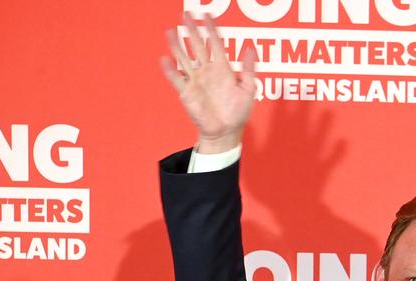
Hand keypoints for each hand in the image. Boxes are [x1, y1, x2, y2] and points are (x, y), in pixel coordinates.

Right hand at [161, 13, 258, 153]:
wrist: (227, 132)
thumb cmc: (238, 113)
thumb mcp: (248, 90)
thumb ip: (248, 70)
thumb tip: (250, 49)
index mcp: (223, 69)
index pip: (215, 44)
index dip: (211, 29)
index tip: (207, 15)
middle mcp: (207, 72)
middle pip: (197, 46)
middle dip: (192, 30)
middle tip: (186, 14)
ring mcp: (196, 81)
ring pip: (184, 59)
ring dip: (177, 45)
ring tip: (170, 31)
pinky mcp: (187, 93)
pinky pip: (177, 80)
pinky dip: (171, 70)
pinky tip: (165, 59)